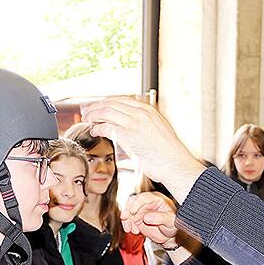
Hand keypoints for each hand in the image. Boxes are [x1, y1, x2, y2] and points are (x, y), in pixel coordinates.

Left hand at [81, 97, 204, 202]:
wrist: (175, 164)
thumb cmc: (169, 154)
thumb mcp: (160, 131)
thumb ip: (147, 125)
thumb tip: (136, 130)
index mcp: (149, 110)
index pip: (122, 100)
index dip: (108, 102)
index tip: (100, 107)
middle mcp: (140, 112)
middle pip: (111, 103)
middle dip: (96, 106)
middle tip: (87, 112)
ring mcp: (133, 122)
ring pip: (105, 112)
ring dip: (93, 115)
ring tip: (87, 120)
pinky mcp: (127, 134)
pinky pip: (105, 126)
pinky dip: (97, 127)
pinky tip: (94, 131)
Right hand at [121, 192, 178, 244]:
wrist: (169, 236)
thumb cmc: (173, 225)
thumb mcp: (171, 221)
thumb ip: (160, 218)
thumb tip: (146, 217)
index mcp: (157, 199)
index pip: (144, 197)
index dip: (136, 203)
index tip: (133, 211)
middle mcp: (147, 203)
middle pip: (133, 202)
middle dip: (128, 210)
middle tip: (125, 218)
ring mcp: (141, 210)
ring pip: (128, 211)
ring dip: (127, 220)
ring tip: (131, 229)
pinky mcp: (136, 218)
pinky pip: (128, 219)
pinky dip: (127, 224)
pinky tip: (130, 230)